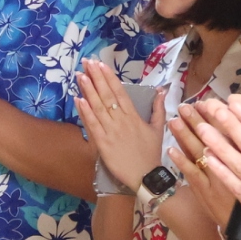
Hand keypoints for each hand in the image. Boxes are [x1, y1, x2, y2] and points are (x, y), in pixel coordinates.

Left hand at [74, 60, 165, 190]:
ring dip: (88, 90)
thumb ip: (158, 109)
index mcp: (134, 116)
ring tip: (80, 75)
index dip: (109, 77)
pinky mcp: (103, 144)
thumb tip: (161, 90)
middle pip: (107, 95)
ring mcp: (111, 132)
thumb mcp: (158, 129)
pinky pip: (92, 125)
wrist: (146, 177)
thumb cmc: (151, 153)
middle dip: (96, 77)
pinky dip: (85, 112)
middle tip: (87, 62)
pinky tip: (78, 99)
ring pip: (98, 107)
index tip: (101, 64)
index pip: (120, 92)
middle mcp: (122, 121)